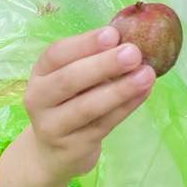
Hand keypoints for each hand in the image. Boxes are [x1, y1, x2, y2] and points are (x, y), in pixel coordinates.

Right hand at [0, 26, 154, 186]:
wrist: (52, 153)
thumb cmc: (70, 100)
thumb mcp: (73, 76)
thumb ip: (95, 57)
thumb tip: (132, 35)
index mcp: (41, 72)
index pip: (56, 54)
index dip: (85, 43)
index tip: (113, 33)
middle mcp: (39, 98)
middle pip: (69, 79)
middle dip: (103, 65)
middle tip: (134, 53)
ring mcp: (53, 126)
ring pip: (87, 107)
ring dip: (120, 89)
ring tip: (146, 75)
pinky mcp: (73, 147)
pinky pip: (104, 124)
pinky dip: (126, 107)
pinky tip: (144, 92)